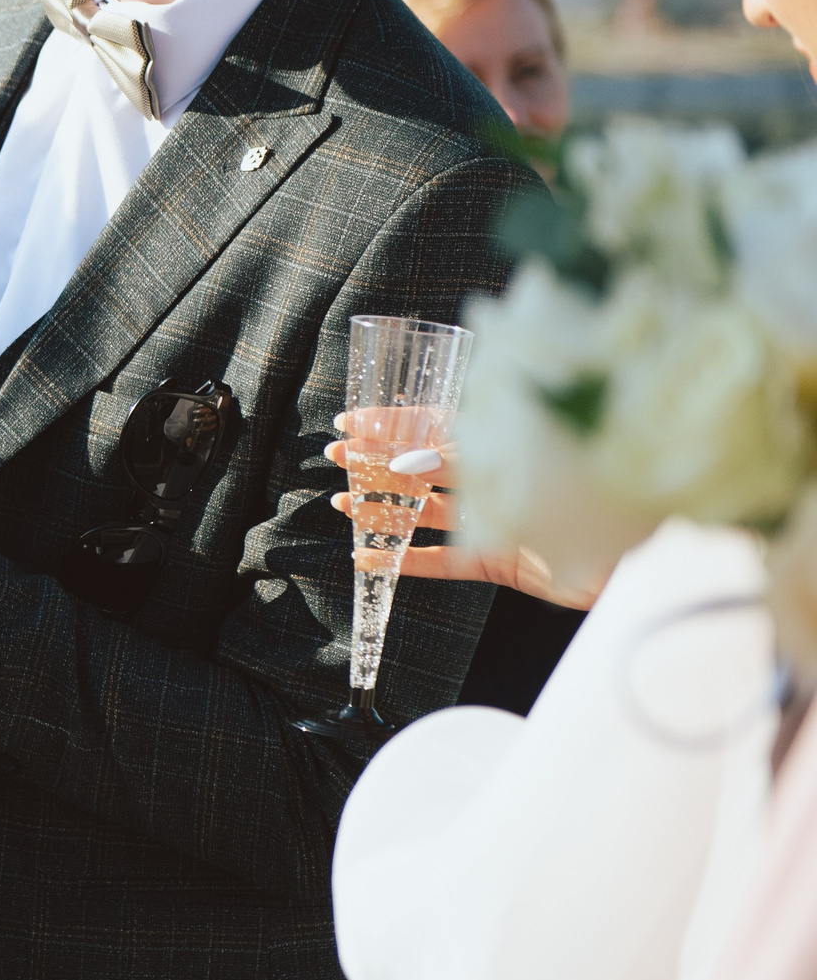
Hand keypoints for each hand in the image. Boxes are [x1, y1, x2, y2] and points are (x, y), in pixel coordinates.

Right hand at [325, 422, 599, 609]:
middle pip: (424, 466)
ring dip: (381, 506)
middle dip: (376, 459)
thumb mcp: (530, 464)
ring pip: (425, 510)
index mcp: (508, 443)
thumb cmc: (608, 494)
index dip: (394, 422)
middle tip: (335, 454)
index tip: (354, 419)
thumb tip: (414, 455)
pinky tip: (368, 557)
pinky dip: (405, 561)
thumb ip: (471, 460)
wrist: (643, 559)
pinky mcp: (498, 560)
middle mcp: (498, 478)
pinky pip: (443, 561)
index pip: (439, 427)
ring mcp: (495, 519)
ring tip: (340, 501)